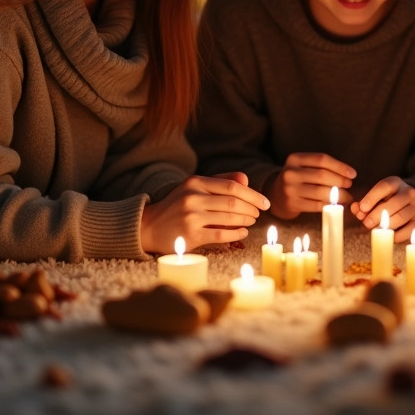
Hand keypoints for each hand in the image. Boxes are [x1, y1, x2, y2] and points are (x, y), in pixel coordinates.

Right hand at [139, 173, 269, 252]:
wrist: (149, 226)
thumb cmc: (177, 205)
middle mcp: (193, 197)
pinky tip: (242, 232)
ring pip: (229, 217)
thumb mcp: (195, 188)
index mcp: (196, 182)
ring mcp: (191, 216)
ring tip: (251, 221)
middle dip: (252, 209)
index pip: (232, 186)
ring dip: (246, 220)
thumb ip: (220, 182)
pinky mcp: (191, 235)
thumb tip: (246, 180)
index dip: (253, 195)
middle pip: (234, 202)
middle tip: (259, 214)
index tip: (264, 202)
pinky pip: (222, 234)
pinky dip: (236, 233)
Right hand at [266, 153, 355, 218]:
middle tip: (349, 185)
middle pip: (322, 175)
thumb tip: (348, 175)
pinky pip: (317, 205)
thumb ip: (321, 167)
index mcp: (295, 159)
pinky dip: (331, 205)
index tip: (353, 174)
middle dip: (340, 180)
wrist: (276, 195)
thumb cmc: (298, 179)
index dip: (339, 166)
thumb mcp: (303, 166)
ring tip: (348, 197)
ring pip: (320, 192)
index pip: (321, 159)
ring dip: (338, 195)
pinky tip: (339, 205)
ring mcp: (290, 189)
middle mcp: (290, 173)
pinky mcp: (292, 204)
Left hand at [350, 176, 414, 238]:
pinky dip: (396, 235)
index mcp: (396, 182)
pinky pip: (409, 230)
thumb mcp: (375, 199)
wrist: (411, 206)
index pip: (384, 186)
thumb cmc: (387, 202)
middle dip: (377, 214)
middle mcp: (409, 192)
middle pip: (394, 203)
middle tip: (366, 223)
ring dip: (386, 226)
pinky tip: (388, 236)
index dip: (372, 197)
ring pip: (401, 216)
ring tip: (375, 230)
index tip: (361, 208)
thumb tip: (355, 209)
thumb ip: (364, 205)